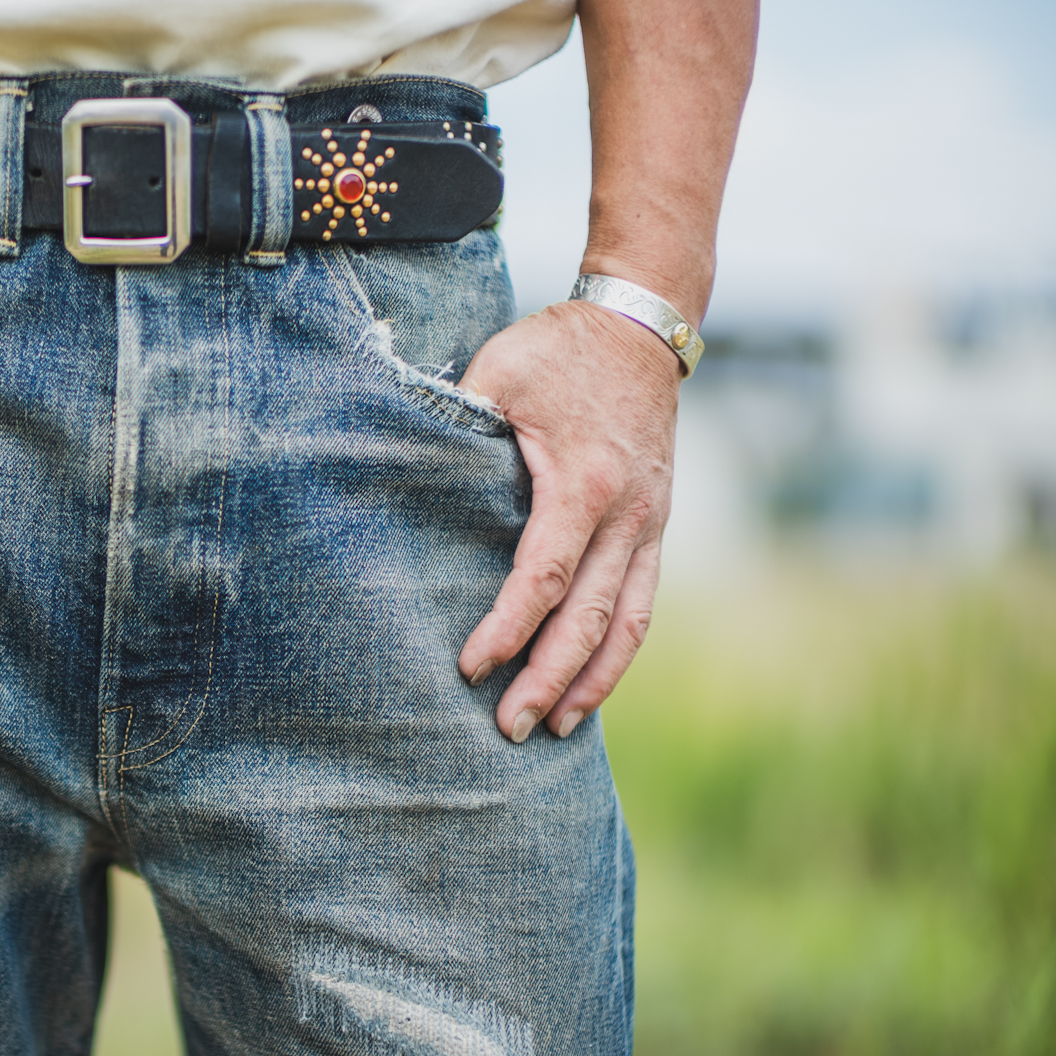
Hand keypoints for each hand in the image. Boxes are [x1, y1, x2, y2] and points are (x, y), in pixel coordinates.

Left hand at [456, 299, 679, 741]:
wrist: (640, 326)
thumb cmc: (555, 351)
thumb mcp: (498, 372)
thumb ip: (457, 422)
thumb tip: (398, 468)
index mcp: (583, 482)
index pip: (544, 576)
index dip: (508, 628)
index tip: (471, 666)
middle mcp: (628, 514)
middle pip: (589, 617)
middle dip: (548, 679)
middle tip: (509, 729)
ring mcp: (651, 525)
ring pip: (627, 623)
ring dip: (592, 681)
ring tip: (556, 729)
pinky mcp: (657, 528)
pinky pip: (642, 604)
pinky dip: (619, 651)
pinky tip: (589, 687)